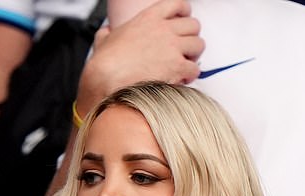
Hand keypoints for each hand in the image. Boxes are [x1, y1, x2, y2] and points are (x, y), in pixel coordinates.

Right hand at [75, 0, 203, 116]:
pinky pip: (196, 68)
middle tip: (185, 49)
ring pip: (199, 45)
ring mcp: (172, 47)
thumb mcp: (105, 39)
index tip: (185, 20)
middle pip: (193, 25)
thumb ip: (109, 33)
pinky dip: (191, 74)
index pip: (177, 4)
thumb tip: (106, 33)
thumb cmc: (106, 63)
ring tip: (185, 65)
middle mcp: (164, 29)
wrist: (108, 79)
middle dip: (191, 37)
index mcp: (149, 17)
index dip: (185, 13)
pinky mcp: (177, 67)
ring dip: (194, 55)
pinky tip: (182, 79)